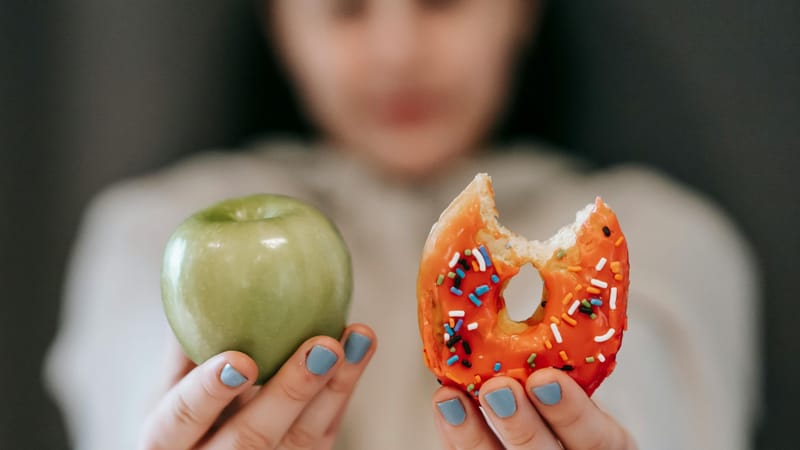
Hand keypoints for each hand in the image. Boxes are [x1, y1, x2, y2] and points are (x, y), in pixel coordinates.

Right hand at [139, 324, 376, 449]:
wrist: (210, 448)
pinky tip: (358, 349)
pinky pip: (324, 433)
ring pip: (301, 441)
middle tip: (323, 346)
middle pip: (251, 439)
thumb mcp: (171, 387)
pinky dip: (342, 390)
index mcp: (167, 441)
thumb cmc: (188, 410)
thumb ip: (184, 346)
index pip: (181, 419)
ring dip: (334, 387)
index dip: (209, 392)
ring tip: (357, 339)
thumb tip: (196, 275)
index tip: (240, 360)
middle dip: (291, 392)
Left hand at [432, 368, 635, 448]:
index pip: (598, 439)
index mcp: (601, 444)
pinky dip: (456, 437)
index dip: (573, 412)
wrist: (548, 435)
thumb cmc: (569, 407)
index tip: (545, 379)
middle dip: (521, 424)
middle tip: (497, 388)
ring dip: (474, 434)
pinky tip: (445, 407)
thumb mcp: (583, 389)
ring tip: (451, 398)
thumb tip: (548, 314)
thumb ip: (569, 368)